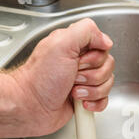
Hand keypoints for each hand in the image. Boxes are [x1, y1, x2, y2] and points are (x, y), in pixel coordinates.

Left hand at [10, 18, 114, 135]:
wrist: (30, 107)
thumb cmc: (39, 79)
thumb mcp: (61, 44)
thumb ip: (86, 31)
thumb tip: (105, 39)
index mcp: (75, 45)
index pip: (103, 46)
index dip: (95, 57)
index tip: (79, 61)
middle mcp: (80, 62)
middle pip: (108, 66)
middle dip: (93, 76)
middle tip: (73, 77)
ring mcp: (84, 81)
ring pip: (107, 84)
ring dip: (91, 91)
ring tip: (73, 91)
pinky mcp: (86, 98)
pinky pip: (104, 100)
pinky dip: (94, 103)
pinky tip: (80, 102)